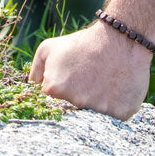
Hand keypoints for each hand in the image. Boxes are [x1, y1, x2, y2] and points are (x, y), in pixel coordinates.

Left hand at [29, 22, 152, 120]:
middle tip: (90, 79)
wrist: (120, 39)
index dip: (63, 92)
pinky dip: (116, 105)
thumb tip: (33, 86)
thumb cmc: (83, 43)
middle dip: (80, 97)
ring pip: (96, 114)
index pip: (54, 103)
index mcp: (55, 89)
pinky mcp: (120, 113)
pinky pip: (116, 116)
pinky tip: (117, 88)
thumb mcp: (49, 48)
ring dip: (98, 102)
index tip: (72, 82)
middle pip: (75, 110)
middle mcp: (76, 103)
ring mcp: (99, 110)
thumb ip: (36, 69)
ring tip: (105, 80)